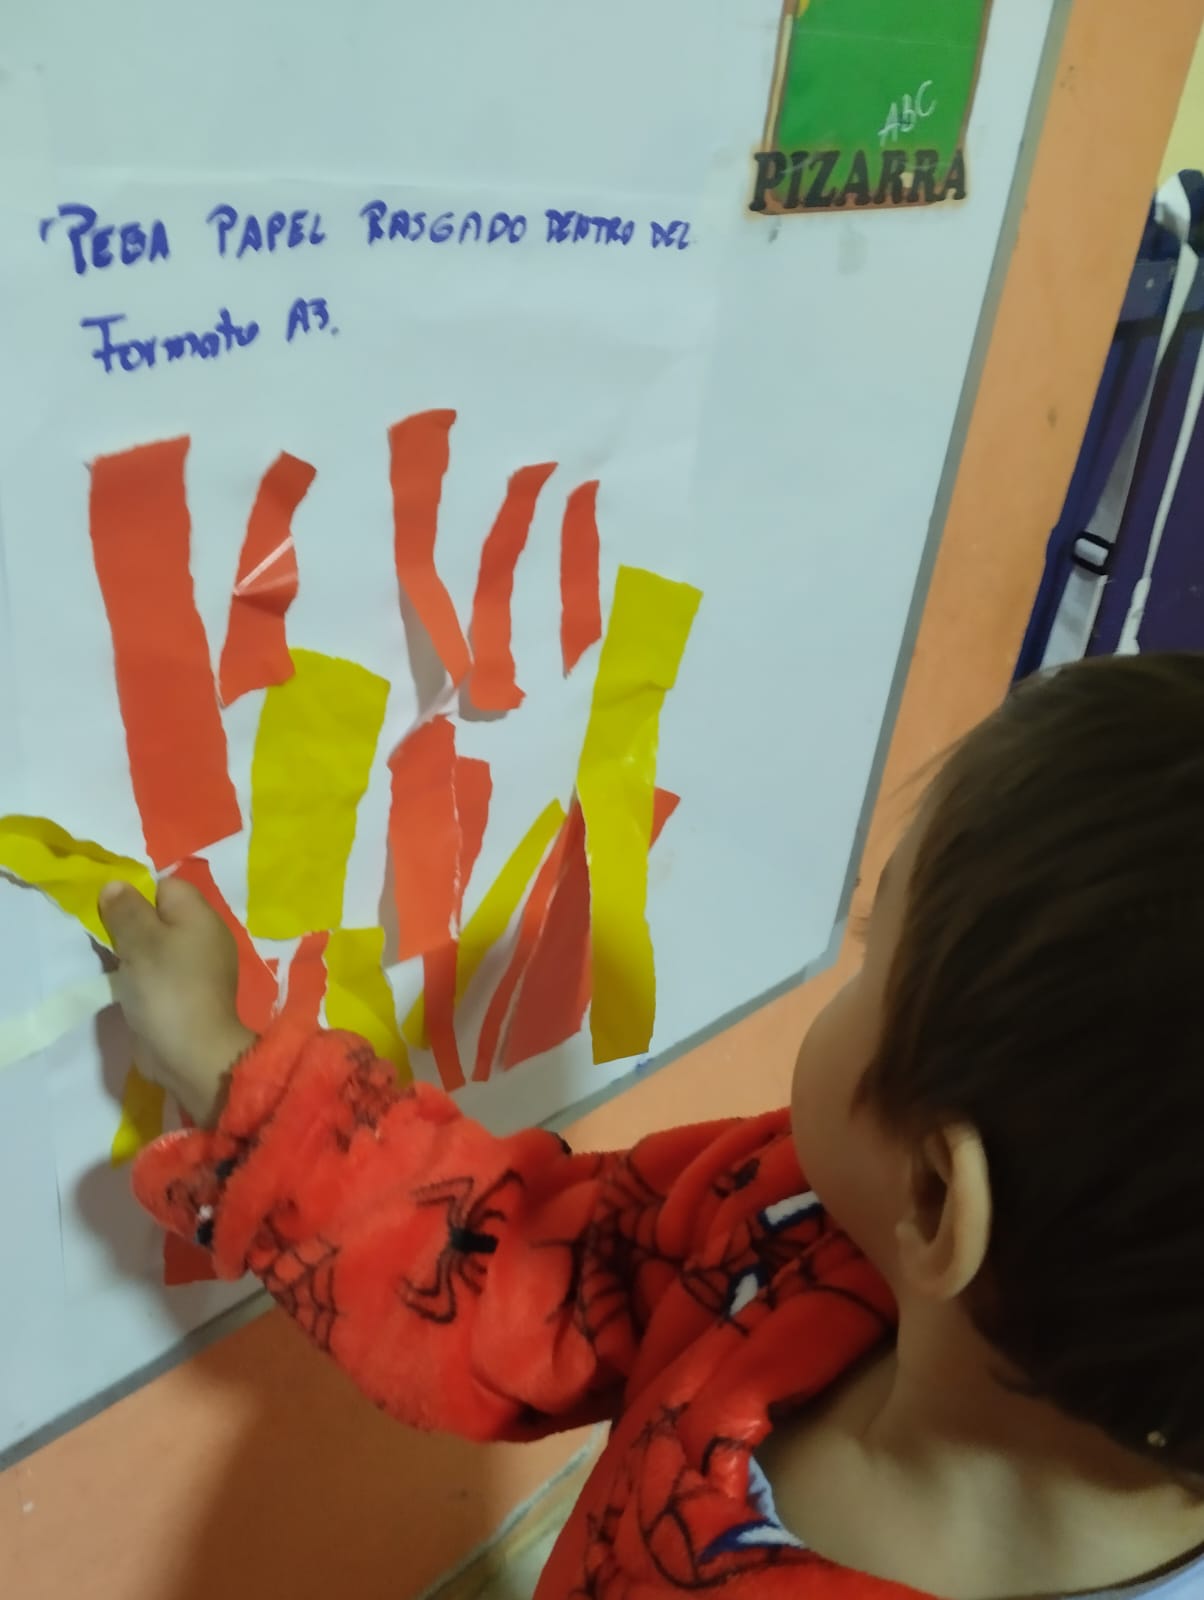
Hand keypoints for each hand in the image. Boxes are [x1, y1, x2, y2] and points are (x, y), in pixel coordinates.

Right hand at [99, 878, 257, 1127]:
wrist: (190, 1053)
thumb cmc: (167, 988)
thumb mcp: (141, 941)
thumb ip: (126, 910)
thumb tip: (116, 885)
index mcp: (201, 916)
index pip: (166, 886)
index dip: (137, 895)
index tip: (115, 916)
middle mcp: (204, 937)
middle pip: (159, 916)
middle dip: (130, 926)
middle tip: (112, 943)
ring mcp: (196, 968)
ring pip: (156, 946)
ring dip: (132, 955)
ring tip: (117, 967)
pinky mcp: (185, 994)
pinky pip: (158, 973)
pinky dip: (141, 977)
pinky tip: (126, 988)